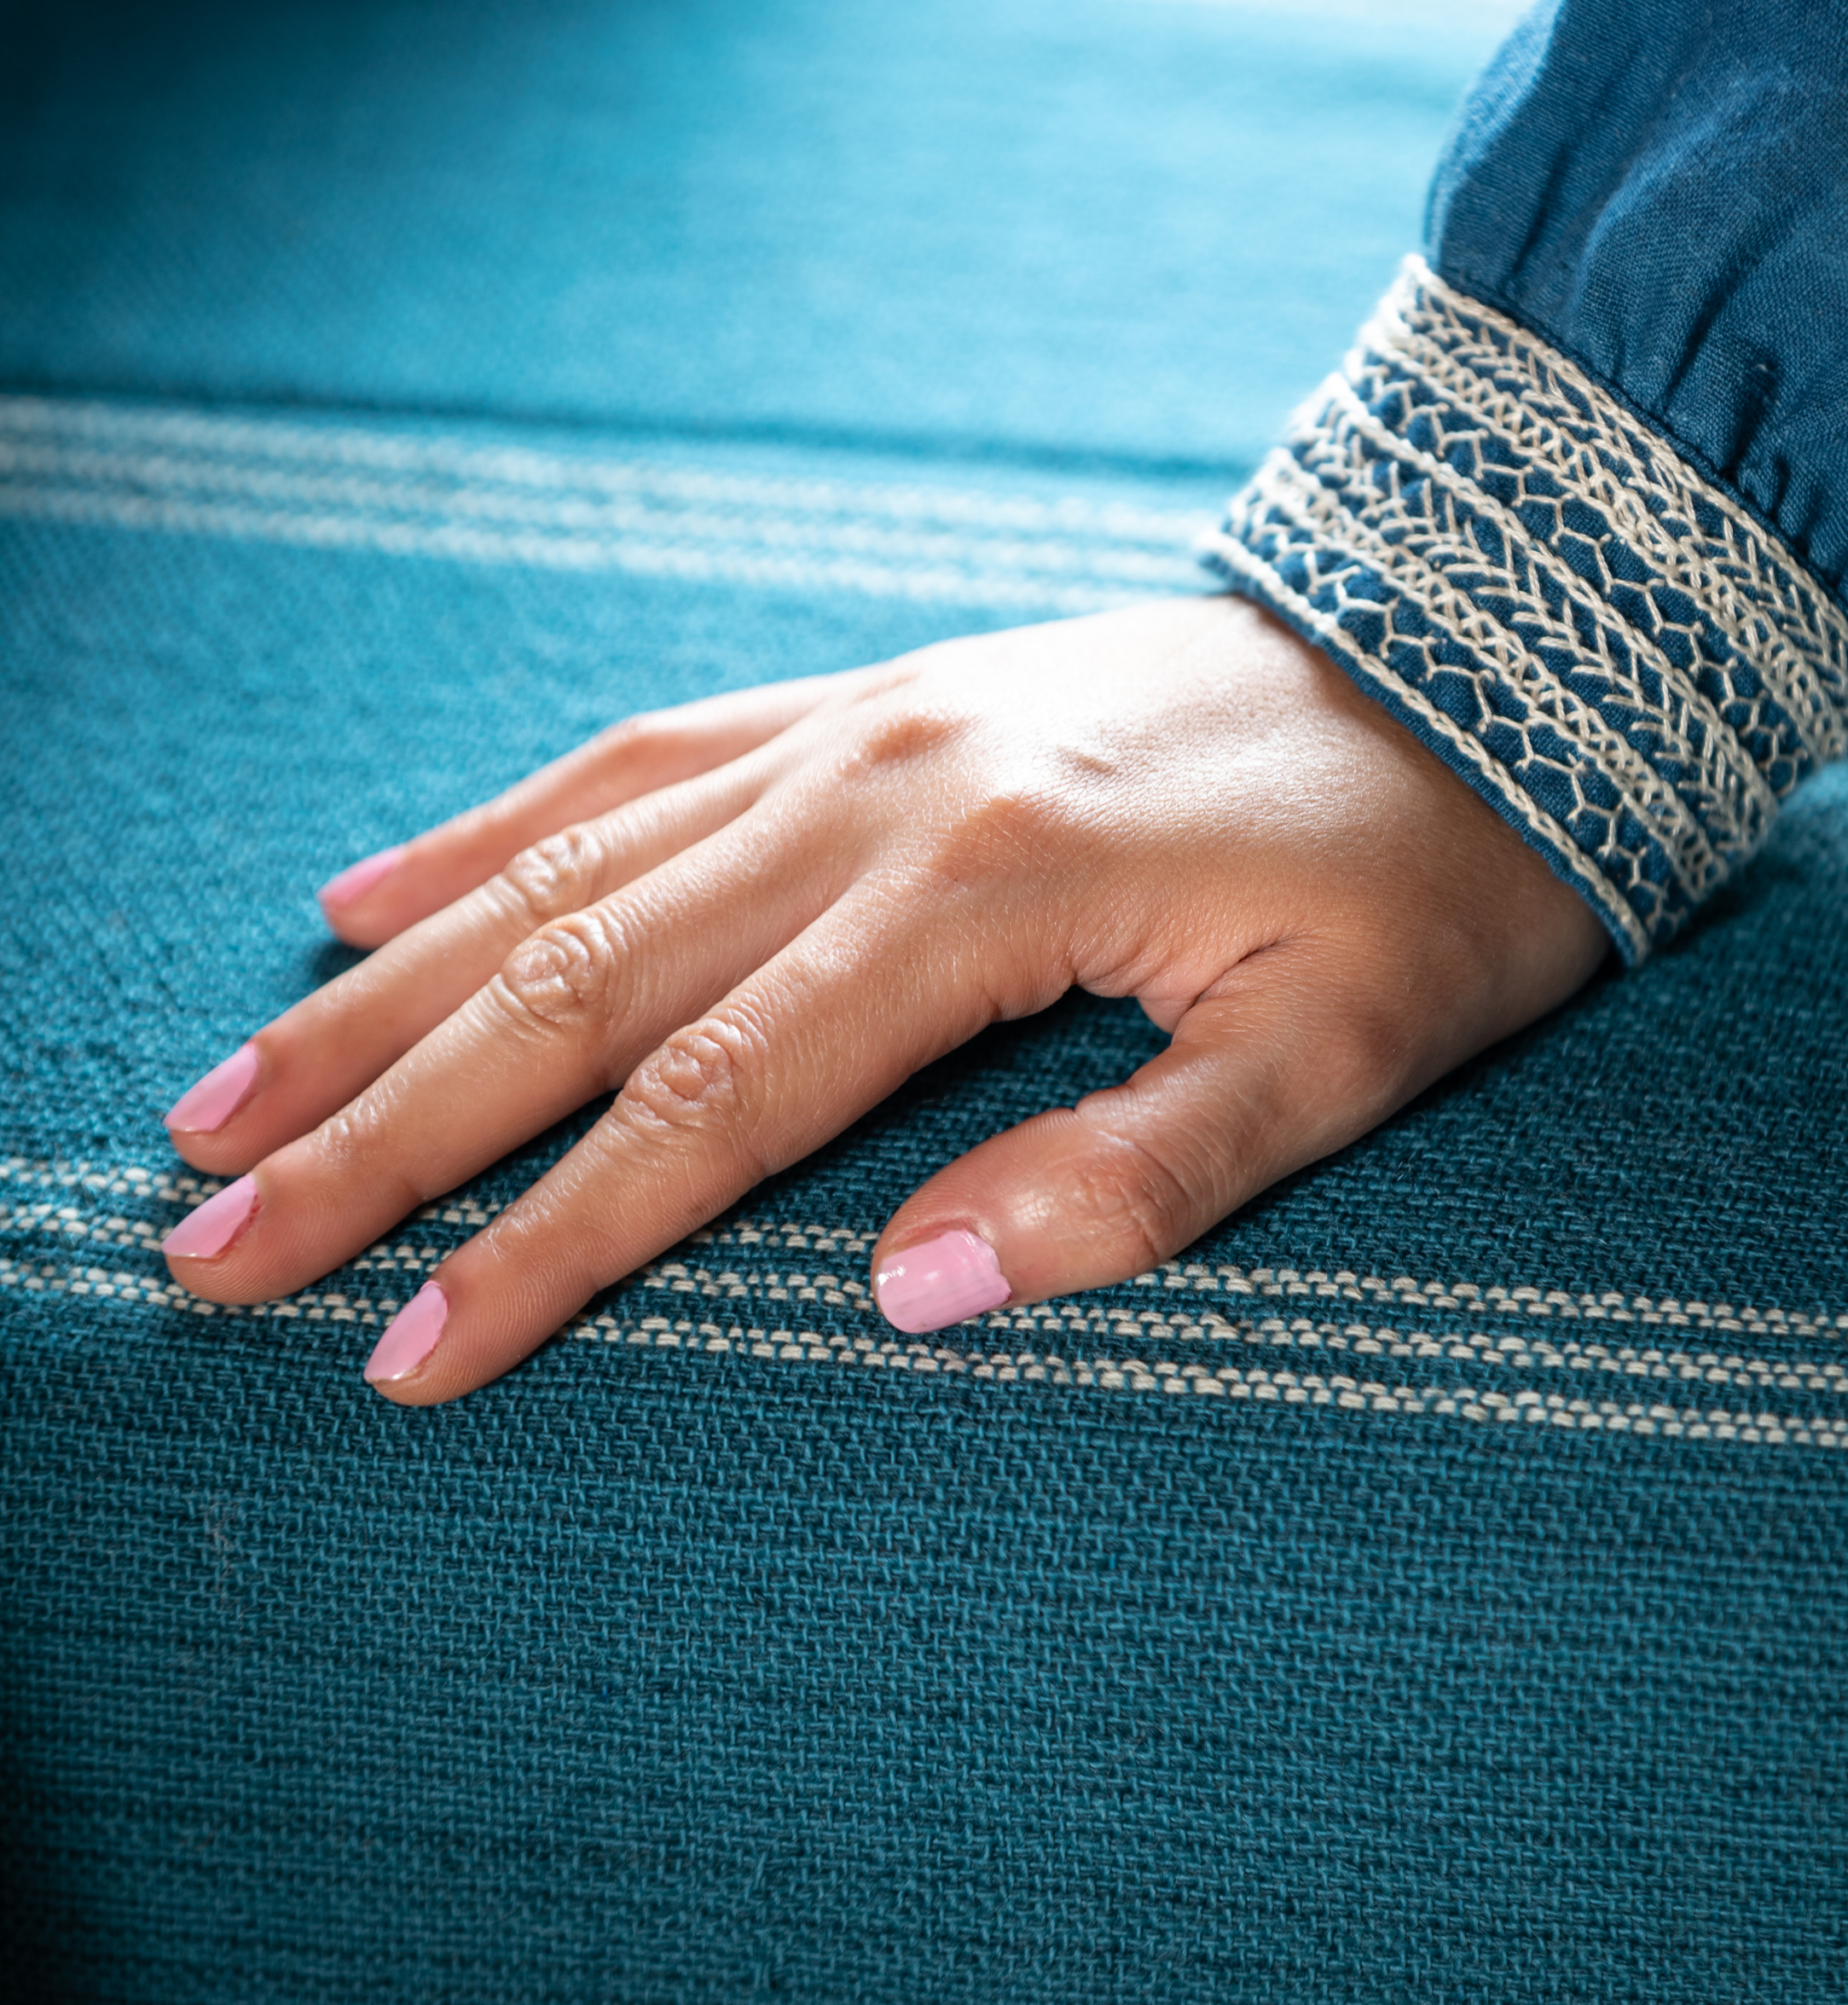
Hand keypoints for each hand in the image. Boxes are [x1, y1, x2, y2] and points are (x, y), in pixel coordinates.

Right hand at [160, 596, 1606, 1400]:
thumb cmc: (1429, 873)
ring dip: (388, 985)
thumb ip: (1134, 1176)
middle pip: (583, 976)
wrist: (1479, 650)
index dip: (546, 1242)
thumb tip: (905, 1299)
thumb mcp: (1346, 1049)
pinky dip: (494, 825)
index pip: (713, 1101)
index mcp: (985, 886)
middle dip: (386, 1122)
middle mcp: (881, 786)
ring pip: (570, 861)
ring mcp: (862, 723)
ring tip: (228, 1084)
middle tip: (211, 1237)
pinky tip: (376, 886)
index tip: (401, 1354)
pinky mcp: (871, 697)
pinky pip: (641, 753)